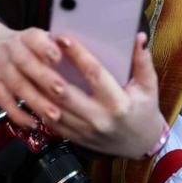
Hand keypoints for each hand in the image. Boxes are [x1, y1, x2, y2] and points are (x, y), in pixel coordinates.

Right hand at [0, 20, 70, 128]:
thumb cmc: (22, 46)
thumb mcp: (36, 39)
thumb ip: (54, 47)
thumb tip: (83, 58)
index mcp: (27, 37)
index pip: (34, 39)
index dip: (45, 48)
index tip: (58, 57)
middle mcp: (11, 51)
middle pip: (27, 64)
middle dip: (44, 78)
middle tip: (62, 91)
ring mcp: (0, 69)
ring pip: (18, 86)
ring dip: (36, 101)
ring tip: (54, 115)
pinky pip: (4, 102)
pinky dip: (18, 114)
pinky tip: (33, 124)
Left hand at [45, 32, 167, 157]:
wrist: (141, 146)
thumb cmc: (144, 112)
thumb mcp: (149, 87)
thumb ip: (143, 62)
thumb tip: (139, 37)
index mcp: (118, 104)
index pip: (94, 74)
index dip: (77, 54)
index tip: (64, 38)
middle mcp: (99, 119)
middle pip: (66, 93)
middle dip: (50, 71)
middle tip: (40, 50)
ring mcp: (85, 131)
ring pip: (54, 109)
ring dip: (40, 89)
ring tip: (32, 67)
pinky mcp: (76, 139)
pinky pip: (52, 123)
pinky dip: (41, 106)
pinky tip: (35, 90)